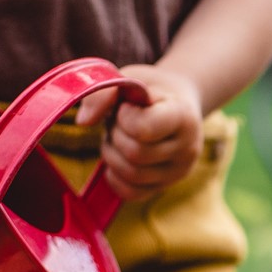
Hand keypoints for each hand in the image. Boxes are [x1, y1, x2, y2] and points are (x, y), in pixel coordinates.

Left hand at [74, 64, 205, 202]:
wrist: (177, 104)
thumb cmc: (150, 90)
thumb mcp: (130, 78)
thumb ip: (105, 92)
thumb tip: (83, 122)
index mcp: (184, 116)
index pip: (144, 129)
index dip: (124, 117)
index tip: (127, 107)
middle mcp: (188, 149)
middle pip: (135, 154)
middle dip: (116, 136)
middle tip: (119, 122)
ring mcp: (178, 172)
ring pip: (131, 175)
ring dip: (112, 154)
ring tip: (118, 137)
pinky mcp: (164, 186)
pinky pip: (131, 193)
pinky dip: (115, 177)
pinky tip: (117, 157)